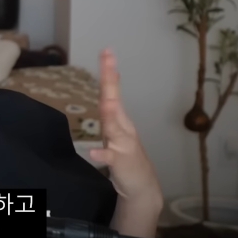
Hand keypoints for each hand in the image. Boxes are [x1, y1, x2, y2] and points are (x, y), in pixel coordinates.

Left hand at [89, 50, 162, 206]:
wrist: (142, 187)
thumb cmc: (125, 156)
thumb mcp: (116, 130)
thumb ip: (111, 111)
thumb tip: (109, 89)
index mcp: (118, 119)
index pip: (111, 91)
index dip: (109, 72)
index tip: (106, 51)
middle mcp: (122, 128)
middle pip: (113, 101)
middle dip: (110, 81)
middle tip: (108, 59)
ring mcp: (122, 145)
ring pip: (114, 128)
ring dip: (110, 115)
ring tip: (107, 102)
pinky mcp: (120, 163)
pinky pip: (110, 159)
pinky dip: (103, 155)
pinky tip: (94, 153)